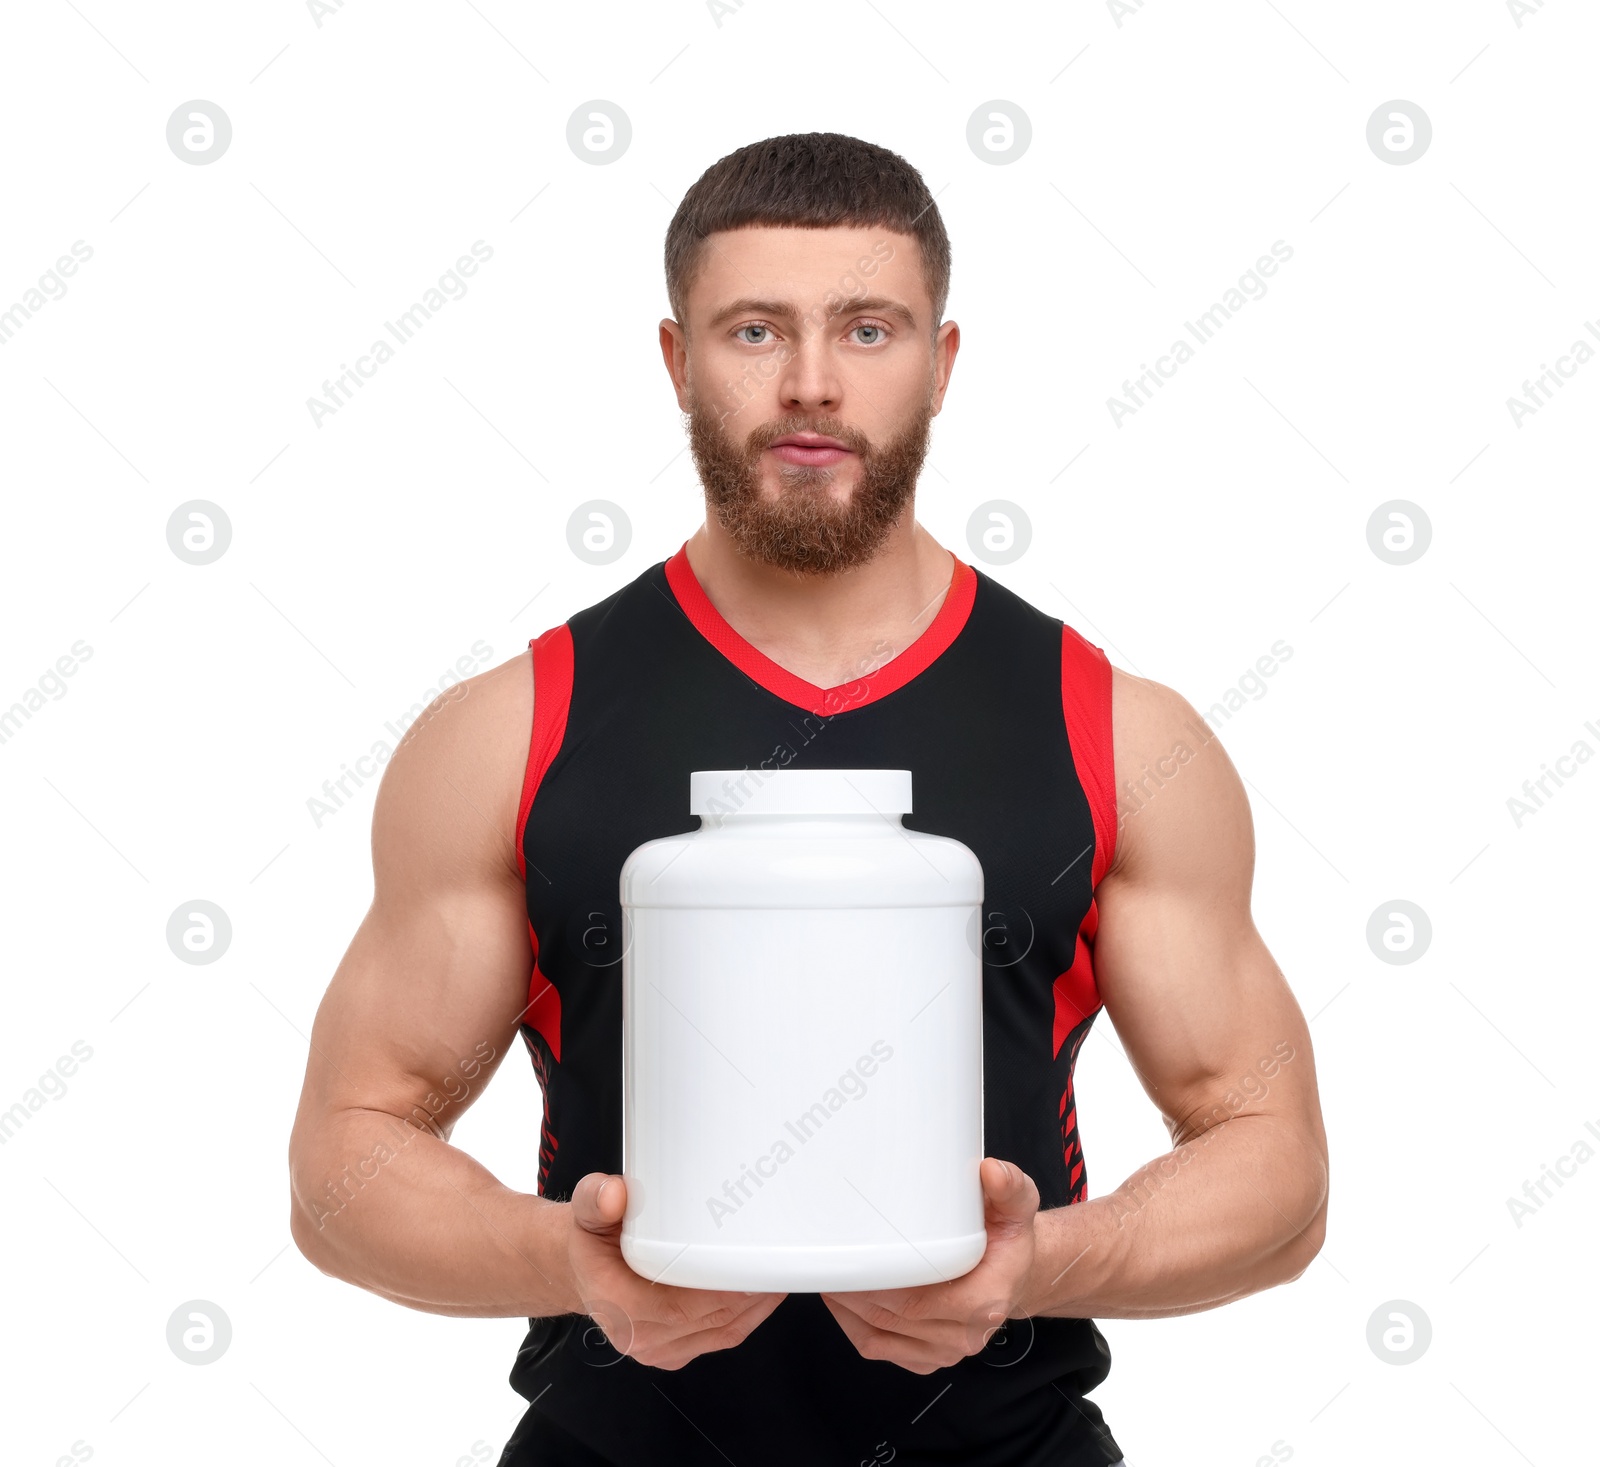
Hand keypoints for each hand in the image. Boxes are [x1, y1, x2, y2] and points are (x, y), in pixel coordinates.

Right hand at [563, 1171, 787, 1370]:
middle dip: (751, 1292)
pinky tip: (764, 1290)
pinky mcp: (677, 1349)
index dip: (724, 1289)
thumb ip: (595, 1198)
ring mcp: (661, 1349)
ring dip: (757, 1304)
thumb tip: (613, 1194)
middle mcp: (640, 1336)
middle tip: (781, 1259)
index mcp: (619, 1305)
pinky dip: (748, 1315)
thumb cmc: (591, 1241)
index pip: (682, 1307)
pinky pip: (721, 1336)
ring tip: (780, 1271)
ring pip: (723, 1331)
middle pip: (712, 1319)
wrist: (582, 1269)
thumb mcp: (586, 1209)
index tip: (753, 1265)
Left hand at [821, 1157, 1039, 1373]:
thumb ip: (1009, 1187)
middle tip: (829, 1260)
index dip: (880, 1284)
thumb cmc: (1008, 1241)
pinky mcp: (928, 1357)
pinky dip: (853, 1326)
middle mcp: (965, 1333)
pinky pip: (880, 1348)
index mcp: (985, 1301)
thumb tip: (992, 1172)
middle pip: (892, 1318)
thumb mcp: (1017, 1206)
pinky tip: (842, 1300)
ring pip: (879, 1336)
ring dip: (847, 1309)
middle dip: (854, 1291)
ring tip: (829, 1275)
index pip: (918, 1302)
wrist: (1015, 1273)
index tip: (853, 1259)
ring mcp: (945, 1350)